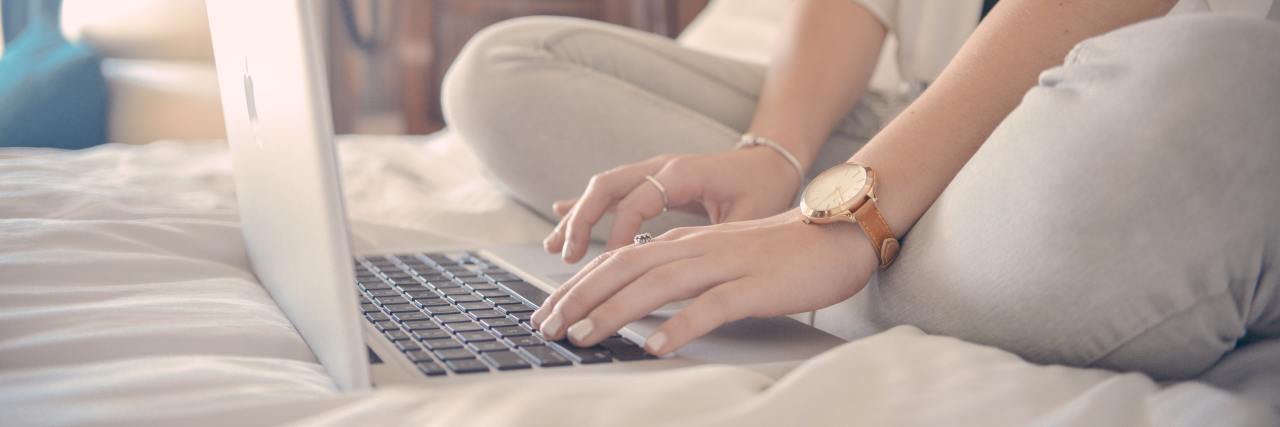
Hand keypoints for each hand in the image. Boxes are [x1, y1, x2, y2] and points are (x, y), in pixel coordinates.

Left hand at [531, 210, 877, 354]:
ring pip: (657, 284)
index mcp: (686, 244)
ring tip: (583, 337)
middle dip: (579, 298)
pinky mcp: (755, 285)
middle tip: (546, 327)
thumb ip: (683, 273)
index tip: (548, 312)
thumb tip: (642, 301)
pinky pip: (712, 306)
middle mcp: (697, 249)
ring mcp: (726, 265)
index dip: (578, 286)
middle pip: (625, 268)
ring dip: (614, 311)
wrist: (839, 233)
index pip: (618, 260)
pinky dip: (680, 326)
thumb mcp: (721, 258)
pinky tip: (655, 346)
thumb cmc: (781, 254)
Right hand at [544, 148, 800, 262]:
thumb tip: (689, 268)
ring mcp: (653, 171)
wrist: (771, 161)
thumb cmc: (764, 188)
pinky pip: (612, 191)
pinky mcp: (651, 180)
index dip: (620, 233)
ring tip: (555, 249)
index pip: (638, 201)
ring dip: (577, 217)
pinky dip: (586, 206)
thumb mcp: (750, 215)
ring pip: (603, 188)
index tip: (610, 264)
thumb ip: (718, 236)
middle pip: (608, 186)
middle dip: (582, 221)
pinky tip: (561, 217)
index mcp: (684, 172)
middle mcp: (662, 166)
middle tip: (567, 257)